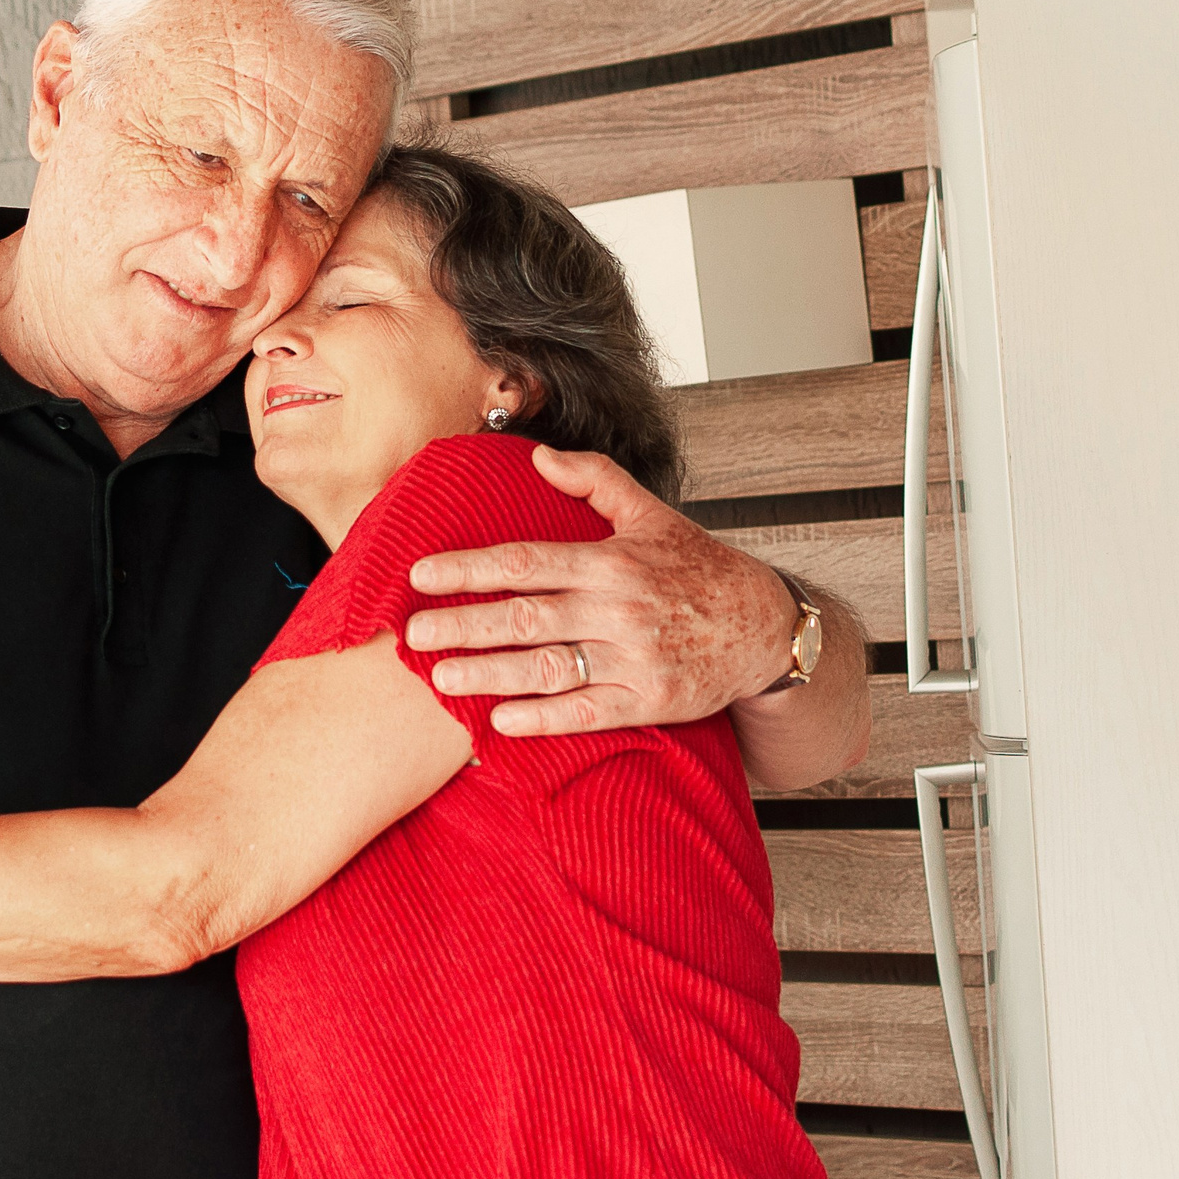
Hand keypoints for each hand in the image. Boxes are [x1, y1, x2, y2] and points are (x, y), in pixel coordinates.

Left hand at [405, 445, 796, 735]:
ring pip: (548, 668)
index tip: (421, 576)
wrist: (767, 627)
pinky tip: (499, 721)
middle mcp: (619, 608)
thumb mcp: (652, 513)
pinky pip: (586, 712)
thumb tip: (537, 456)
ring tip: (442, 678)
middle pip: (526, 617)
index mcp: (611, 561)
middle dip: (464, 625)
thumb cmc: (700, 569)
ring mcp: (634, 658)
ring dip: (490, 674)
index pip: (526, 561)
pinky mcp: (650, 700)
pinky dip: (542, 719)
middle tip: (412, 635)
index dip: (469, 569)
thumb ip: (594, 480)